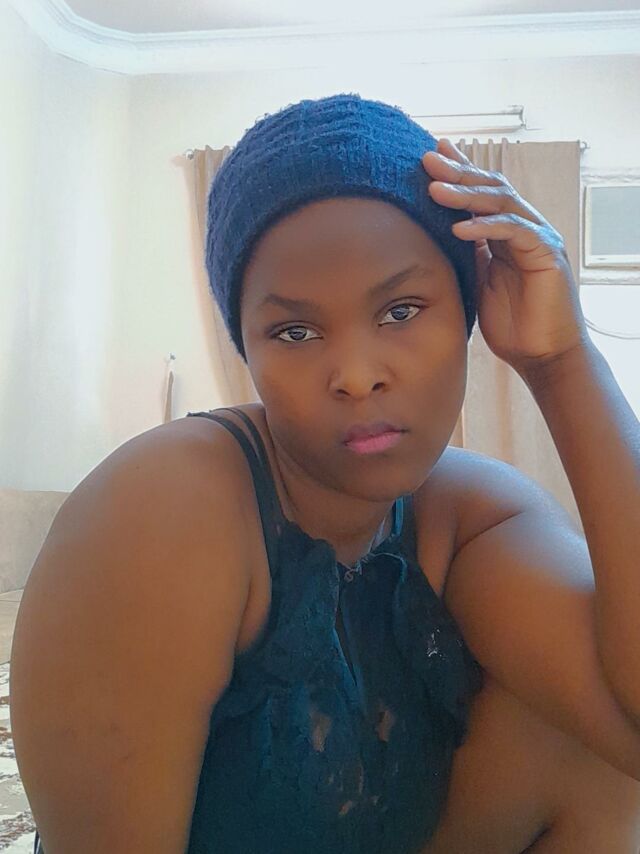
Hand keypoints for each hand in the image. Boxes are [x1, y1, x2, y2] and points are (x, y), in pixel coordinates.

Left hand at [422, 138, 588, 376]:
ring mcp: (538, 238)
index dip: (460, 172)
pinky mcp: (547, 254)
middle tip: (427, 159)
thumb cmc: (512, 325)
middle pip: (491, 189)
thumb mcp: (480, 284)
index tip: (432, 155)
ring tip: (434, 189)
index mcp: (508, 234)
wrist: (542, 356)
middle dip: (458, 173)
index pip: (483, 194)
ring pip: (502, 203)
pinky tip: (459, 227)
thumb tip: (444, 232)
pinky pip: (514, 230)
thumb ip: (469, 256)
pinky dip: (486, 227)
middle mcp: (525, 229)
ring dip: (466, 194)